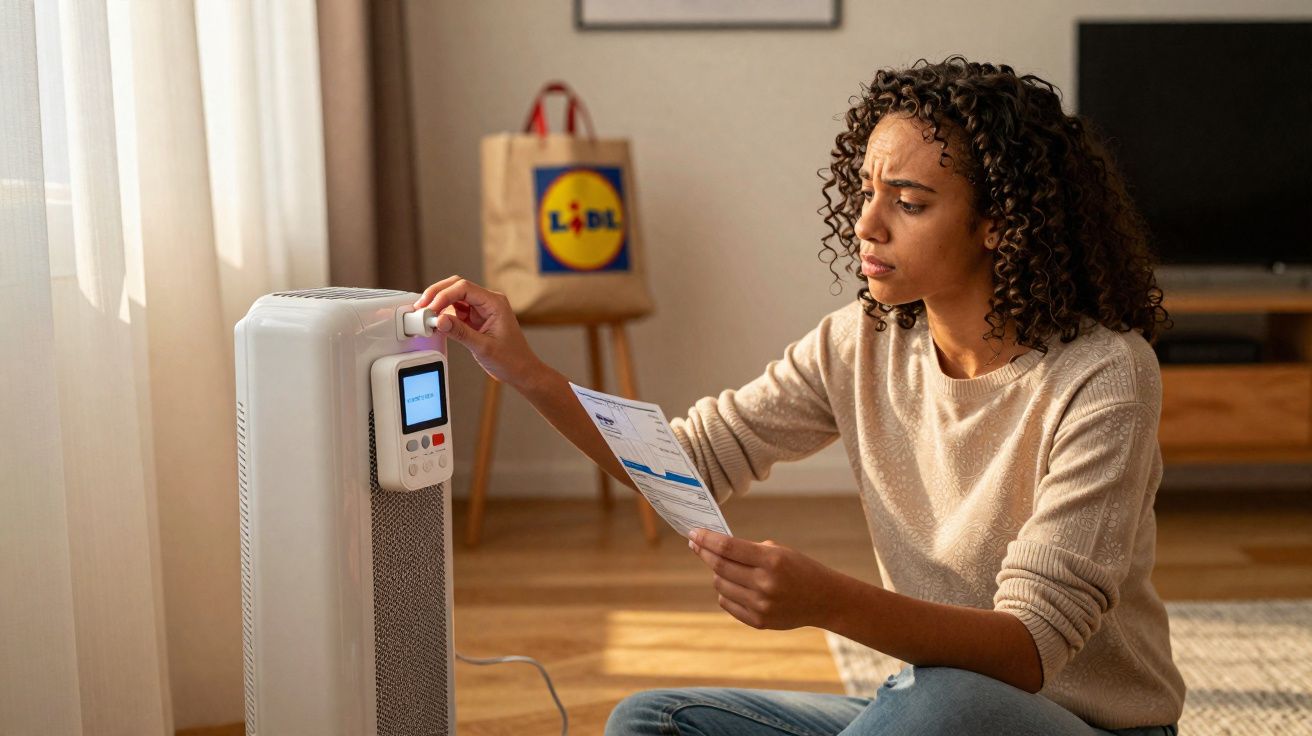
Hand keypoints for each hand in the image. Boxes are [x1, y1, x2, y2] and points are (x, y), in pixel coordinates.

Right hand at [413, 276, 541, 387]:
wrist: (521, 371)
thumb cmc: (511, 359)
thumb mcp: (484, 347)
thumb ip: (460, 332)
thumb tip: (439, 320)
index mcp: (495, 303)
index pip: (464, 288)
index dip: (443, 295)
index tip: (430, 308)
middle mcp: (488, 302)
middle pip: (456, 286)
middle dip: (437, 294)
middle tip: (421, 306)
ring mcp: (481, 309)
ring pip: (454, 297)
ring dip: (438, 303)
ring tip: (424, 315)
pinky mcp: (475, 319)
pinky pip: (455, 310)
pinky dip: (443, 314)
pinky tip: (434, 321)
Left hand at [688, 528, 842, 630]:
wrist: (824, 600)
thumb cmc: (800, 569)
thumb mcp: (780, 551)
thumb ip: (748, 550)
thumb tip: (713, 547)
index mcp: (771, 560)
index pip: (728, 547)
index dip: (707, 539)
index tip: (693, 533)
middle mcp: (765, 583)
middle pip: (719, 566)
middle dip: (704, 552)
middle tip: (696, 544)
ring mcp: (761, 605)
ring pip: (720, 585)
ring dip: (717, 573)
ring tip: (724, 567)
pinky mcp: (758, 621)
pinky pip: (727, 602)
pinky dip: (725, 591)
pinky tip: (733, 585)